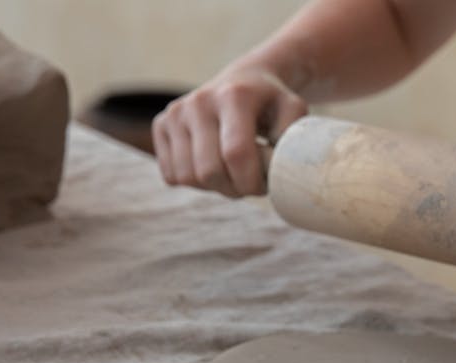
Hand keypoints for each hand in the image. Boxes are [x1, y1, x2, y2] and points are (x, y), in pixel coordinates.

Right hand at [152, 69, 307, 197]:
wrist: (245, 80)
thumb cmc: (272, 104)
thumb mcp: (294, 112)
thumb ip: (293, 138)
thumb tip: (282, 169)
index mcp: (234, 96)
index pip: (236, 154)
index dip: (251, 182)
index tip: (264, 185)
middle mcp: (199, 101)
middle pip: (208, 171)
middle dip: (233, 188)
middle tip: (249, 183)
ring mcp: (176, 112)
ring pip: (187, 177)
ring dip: (213, 187)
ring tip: (232, 173)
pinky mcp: (161, 124)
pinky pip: (171, 175)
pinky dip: (194, 181)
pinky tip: (212, 164)